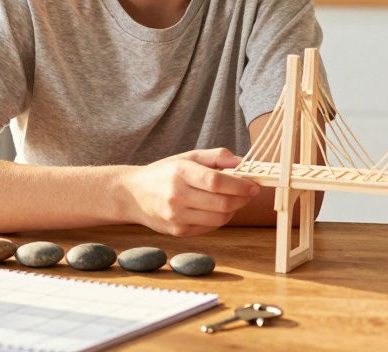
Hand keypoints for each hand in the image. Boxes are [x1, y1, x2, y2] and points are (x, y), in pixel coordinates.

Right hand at [120, 148, 260, 236]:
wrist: (133, 194)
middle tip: (250, 192)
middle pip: (221, 203)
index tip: (254, 185)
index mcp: (180, 173)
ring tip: (235, 199)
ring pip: (218, 219)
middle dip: (242, 199)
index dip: (240, 185)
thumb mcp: (187, 157)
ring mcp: (176, 217)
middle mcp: (177, 196)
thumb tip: (241, 162)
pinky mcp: (177, 231)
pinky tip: (218, 209)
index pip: (216, 182)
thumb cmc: (164, 173)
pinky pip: (209, 228)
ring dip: (234, 210)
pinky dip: (220, 219)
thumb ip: (216, 156)